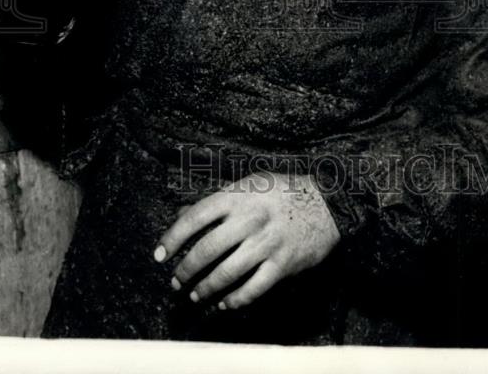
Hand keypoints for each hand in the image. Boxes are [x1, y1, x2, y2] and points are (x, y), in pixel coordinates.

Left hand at [155, 171, 339, 310]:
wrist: (328, 202)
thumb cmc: (283, 192)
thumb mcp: (250, 184)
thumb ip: (218, 201)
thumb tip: (182, 215)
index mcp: (238, 195)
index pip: (195, 217)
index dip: (172, 238)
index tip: (159, 255)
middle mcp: (250, 219)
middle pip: (206, 250)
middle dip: (185, 270)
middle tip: (176, 281)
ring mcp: (267, 243)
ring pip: (226, 273)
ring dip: (205, 288)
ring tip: (195, 295)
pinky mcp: (282, 264)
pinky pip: (252, 289)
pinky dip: (235, 300)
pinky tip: (225, 303)